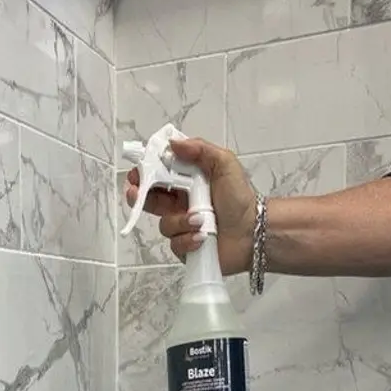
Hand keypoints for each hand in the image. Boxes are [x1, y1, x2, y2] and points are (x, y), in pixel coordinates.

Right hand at [125, 138, 256, 272]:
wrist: (254, 231)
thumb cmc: (240, 198)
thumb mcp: (225, 164)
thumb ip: (201, 150)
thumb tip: (173, 143)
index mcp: (187, 183)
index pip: (159, 176)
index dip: (144, 175)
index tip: (137, 174)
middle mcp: (181, 204)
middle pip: (150, 200)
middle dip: (139, 197)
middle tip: (136, 193)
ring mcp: (182, 226)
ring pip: (164, 224)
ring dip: (180, 221)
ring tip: (201, 221)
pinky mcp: (185, 246)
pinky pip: (175, 243)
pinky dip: (188, 240)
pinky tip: (203, 237)